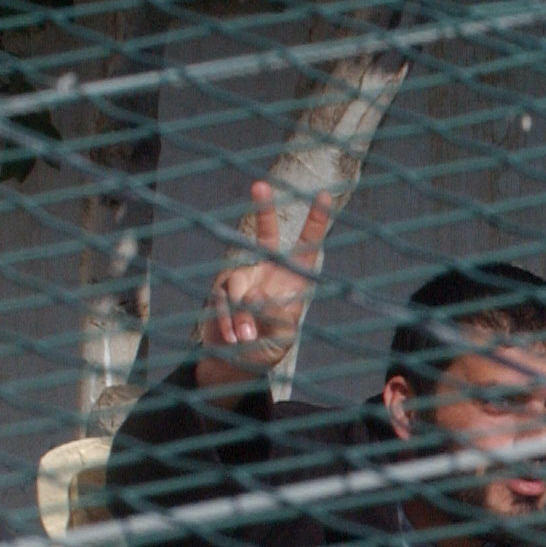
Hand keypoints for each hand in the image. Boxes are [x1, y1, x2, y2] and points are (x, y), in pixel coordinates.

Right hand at [194, 179, 336, 391]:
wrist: (237, 362)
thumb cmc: (268, 347)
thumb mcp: (282, 337)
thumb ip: (279, 318)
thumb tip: (260, 295)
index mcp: (292, 280)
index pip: (307, 247)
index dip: (316, 222)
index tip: (325, 195)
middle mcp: (266, 272)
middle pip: (265, 235)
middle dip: (263, 209)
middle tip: (260, 184)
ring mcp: (242, 278)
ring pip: (239, 283)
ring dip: (242, 314)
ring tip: (246, 338)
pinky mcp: (220, 291)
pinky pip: (222, 300)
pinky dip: (228, 321)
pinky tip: (233, 339)